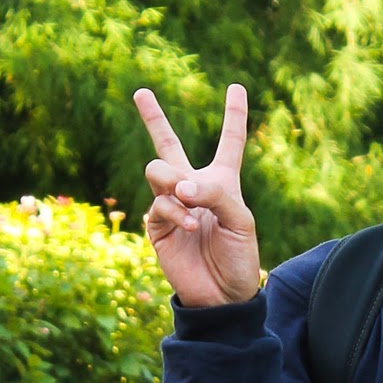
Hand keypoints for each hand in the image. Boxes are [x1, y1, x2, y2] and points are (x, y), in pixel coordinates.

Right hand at [135, 84, 260, 306]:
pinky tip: (189, 225)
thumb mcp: (240, 220)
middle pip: (168, 144)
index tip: (236, 87)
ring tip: (189, 202)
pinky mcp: (156, 224)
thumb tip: (178, 184)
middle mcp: (193, 187)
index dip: (234, 115)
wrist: (222, 295)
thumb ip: (214, 193)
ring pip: (158, 169)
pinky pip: (158, 202)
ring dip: (173, 181)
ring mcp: (171, 204)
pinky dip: (175, 210)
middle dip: (153, 117)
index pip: (230, 142)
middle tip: (141, 92)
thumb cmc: (239, 257)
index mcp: (222, 182)